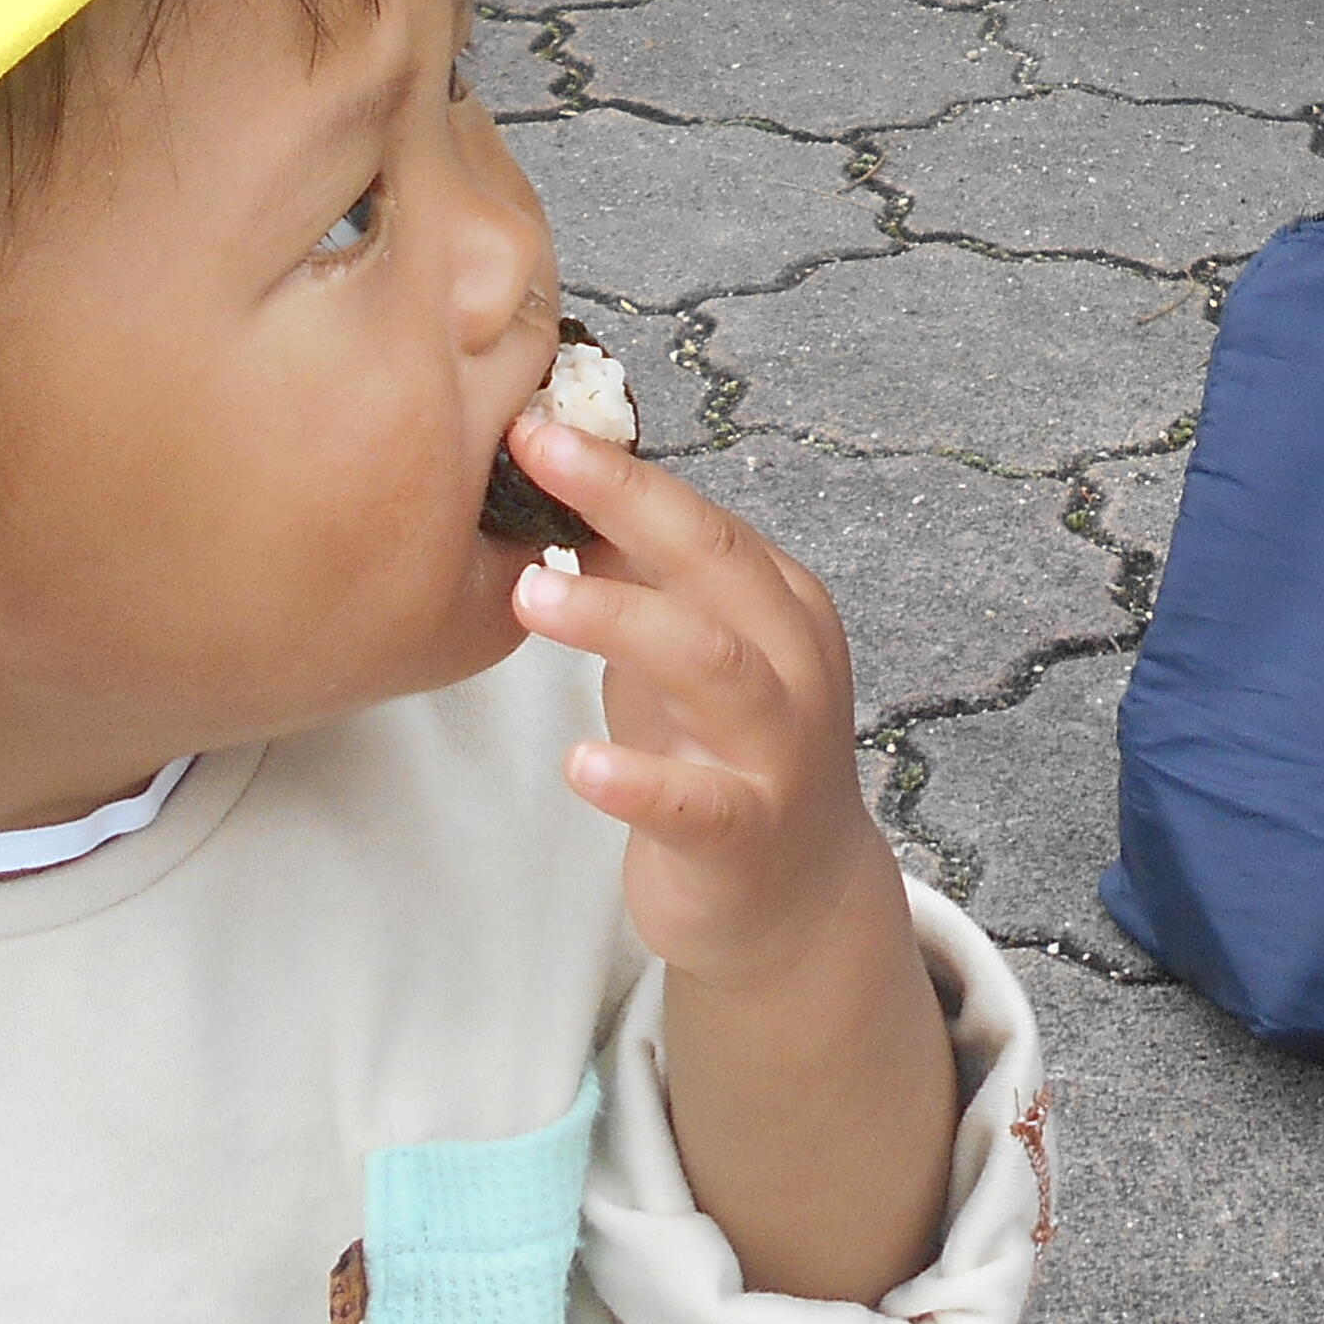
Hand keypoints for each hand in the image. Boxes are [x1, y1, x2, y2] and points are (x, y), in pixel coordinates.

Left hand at [496, 407, 892, 988]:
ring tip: (530, 594)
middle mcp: (793, 662)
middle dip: (624, 500)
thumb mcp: (684, 650)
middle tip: (535, 453)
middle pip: (715, 563)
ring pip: (711, 663)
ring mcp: (778, 749)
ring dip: (618, 618)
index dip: (620, 469)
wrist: (794, 901)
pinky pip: (696, 803)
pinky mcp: (749, 834)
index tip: (535, 423)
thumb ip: (638, 576)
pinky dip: (637, 778)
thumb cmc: (724, 754)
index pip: (702, 519)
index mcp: (780, 605)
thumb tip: (555, 477)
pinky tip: (578, 761)